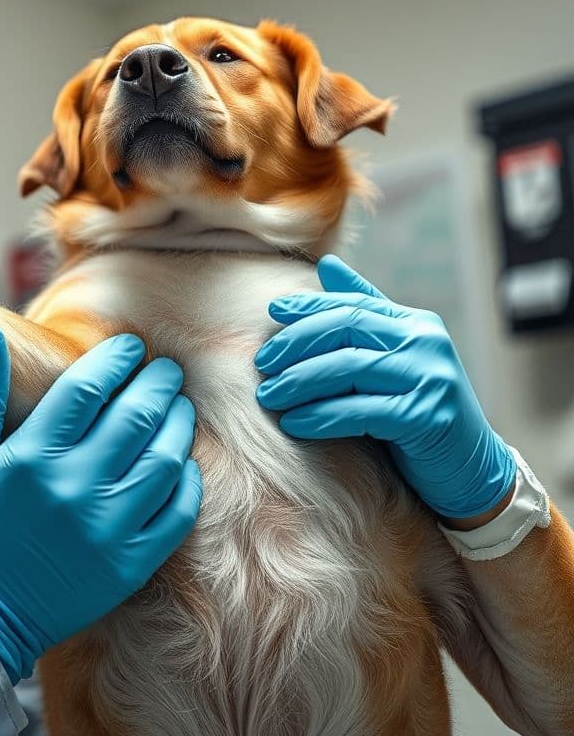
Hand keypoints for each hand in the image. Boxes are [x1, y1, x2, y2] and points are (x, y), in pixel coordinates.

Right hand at [0, 325, 201, 683]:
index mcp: (33, 456)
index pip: (88, 388)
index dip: (116, 359)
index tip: (131, 346)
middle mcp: (74, 488)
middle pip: (136, 417)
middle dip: (158, 382)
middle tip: (165, 370)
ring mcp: (106, 529)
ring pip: (164, 460)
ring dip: (179, 423)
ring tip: (178, 406)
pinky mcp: (129, 564)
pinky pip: (177, 513)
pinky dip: (187, 481)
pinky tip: (183, 461)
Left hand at [254, 255, 514, 521]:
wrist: (472, 470)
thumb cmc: (419, 410)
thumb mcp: (392, 358)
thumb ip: (363, 315)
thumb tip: (327, 265)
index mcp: (415, 324)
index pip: (352, 304)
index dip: (310, 307)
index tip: (273, 312)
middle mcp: (426, 343)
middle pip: (347, 328)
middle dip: (297, 343)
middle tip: (263, 362)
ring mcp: (430, 379)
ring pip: (349, 368)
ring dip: (300, 382)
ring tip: (269, 396)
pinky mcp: (427, 417)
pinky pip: (360, 412)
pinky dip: (321, 416)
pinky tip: (295, 424)